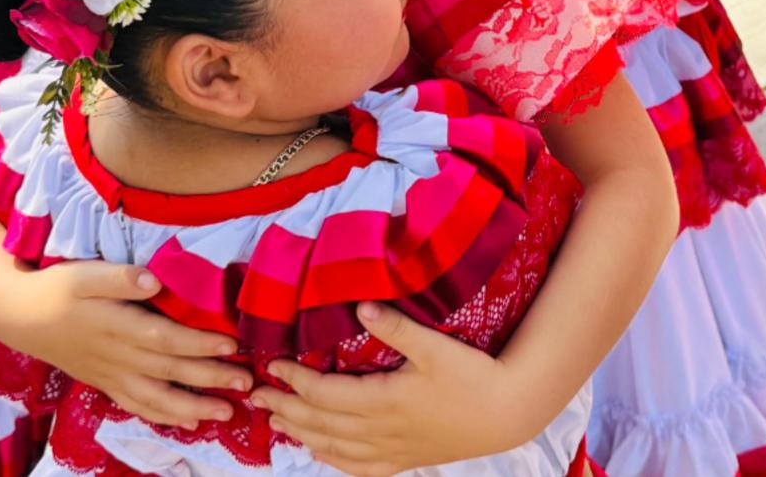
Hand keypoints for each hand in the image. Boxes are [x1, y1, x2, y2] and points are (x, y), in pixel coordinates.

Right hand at [0, 260, 251, 428]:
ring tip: (226, 413)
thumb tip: (154, 280)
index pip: (166, 337)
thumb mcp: (84, 274)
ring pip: (157, 398)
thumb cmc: (57, 288)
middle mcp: (118, 356)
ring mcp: (112, 374)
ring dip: (194, 407)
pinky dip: (164, 416)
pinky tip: (188, 421)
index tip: (231, 344)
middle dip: (210, 378)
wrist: (22, 316)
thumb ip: (119, 277)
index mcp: (117, 325)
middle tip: (246, 383)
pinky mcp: (106, 383)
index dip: (200, 343)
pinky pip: (138, 405)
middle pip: (170, 370)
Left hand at [250, 303, 527, 475]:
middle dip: (286, 409)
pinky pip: (359, 468)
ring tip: (276, 423)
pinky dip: (333, 460)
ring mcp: (392, 449)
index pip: (323, 394)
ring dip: (301, 434)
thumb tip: (361, 305)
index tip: (271, 365)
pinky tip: (319, 453)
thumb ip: (396, 327)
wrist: (508, 412)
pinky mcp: (404, 459)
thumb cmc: (473, 375)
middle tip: (257, 397)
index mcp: (383, 401)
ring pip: (334, 448)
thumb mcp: (435, 346)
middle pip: (320, 424)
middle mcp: (381, 431)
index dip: (293, 381)